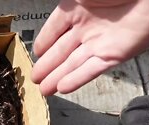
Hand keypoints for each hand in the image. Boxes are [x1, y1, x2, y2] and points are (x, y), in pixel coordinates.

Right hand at [31, 0, 148, 95]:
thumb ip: (63, 9)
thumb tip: (51, 19)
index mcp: (76, 8)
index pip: (54, 29)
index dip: (43, 42)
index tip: (35, 54)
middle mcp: (86, 27)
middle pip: (60, 51)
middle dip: (46, 66)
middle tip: (34, 78)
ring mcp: (99, 42)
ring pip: (72, 64)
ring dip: (57, 78)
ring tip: (43, 90)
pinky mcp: (114, 55)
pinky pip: (91, 70)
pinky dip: (77, 79)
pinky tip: (62, 88)